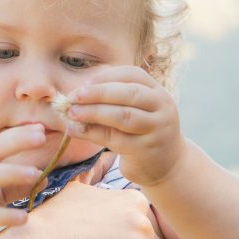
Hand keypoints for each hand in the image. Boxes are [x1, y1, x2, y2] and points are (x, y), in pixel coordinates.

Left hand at [65, 65, 186, 185]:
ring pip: (124, 116)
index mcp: (157, 91)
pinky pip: (116, 139)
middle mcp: (162, 107)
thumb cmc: (141, 131)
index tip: (83, 83)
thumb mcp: (134, 110)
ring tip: (73, 113)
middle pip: (129, 93)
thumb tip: (74, 94)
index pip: (132, 74)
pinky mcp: (146, 150)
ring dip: (94, 112)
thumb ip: (112, 100)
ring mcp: (157, 129)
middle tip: (74, 96)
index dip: (106, 77)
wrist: (166, 164)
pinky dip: (92, 133)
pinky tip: (75, 130)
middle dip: (99, 92)